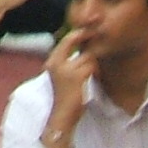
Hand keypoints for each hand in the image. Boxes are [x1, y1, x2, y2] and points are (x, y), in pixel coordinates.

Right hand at [41, 30, 95, 145]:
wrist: (62, 115)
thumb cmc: (65, 97)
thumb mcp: (63, 76)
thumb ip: (69, 62)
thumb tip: (85, 49)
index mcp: (52, 62)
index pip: (65, 40)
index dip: (78, 34)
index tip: (89, 31)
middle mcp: (56, 63)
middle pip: (73, 41)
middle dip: (85, 38)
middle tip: (95, 36)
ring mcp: (65, 69)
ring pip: (87, 56)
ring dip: (92, 64)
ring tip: (91, 74)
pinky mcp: (76, 77)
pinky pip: (91, 66)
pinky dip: (94, 72)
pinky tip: (92, 79)